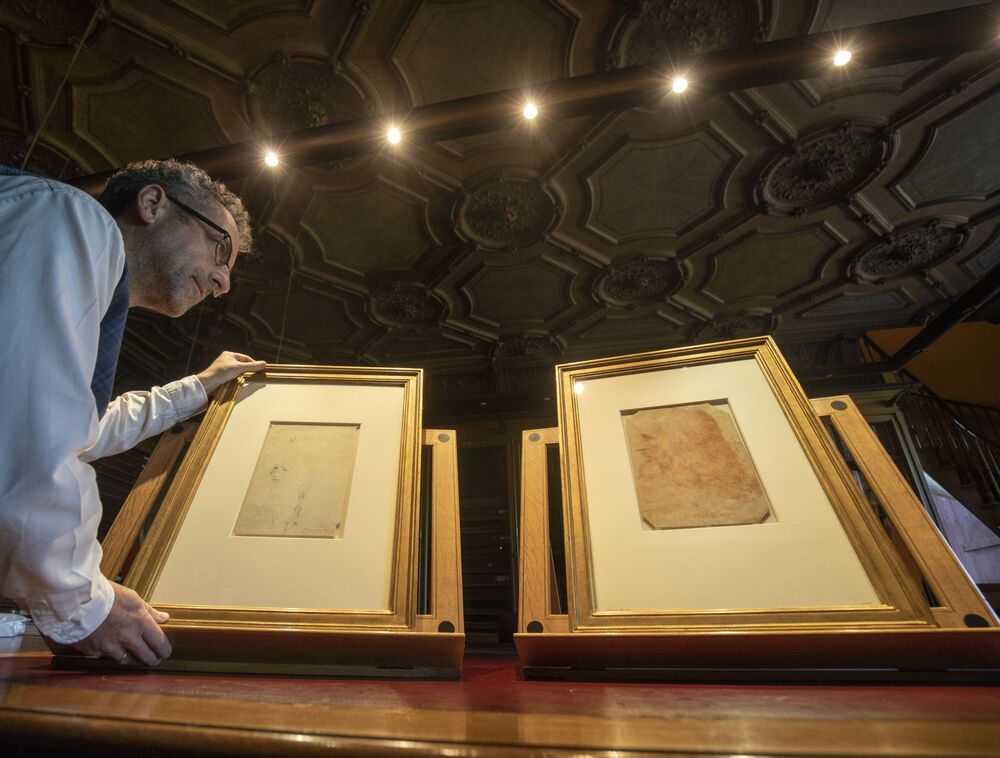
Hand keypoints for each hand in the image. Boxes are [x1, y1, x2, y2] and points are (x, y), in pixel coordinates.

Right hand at [45, 583, 171, 665]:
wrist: (76, 600)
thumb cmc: (105, 594)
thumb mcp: (132, 597)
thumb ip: (149, 611)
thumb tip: (164, 618)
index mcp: (140, 622)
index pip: (159, 643)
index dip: (164, 650)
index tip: (165, 652)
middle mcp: (128, 637)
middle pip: (145, 656)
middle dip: (151, 659)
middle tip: (152, 659)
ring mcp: (110, 646)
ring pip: (125, 660)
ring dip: (128, 658)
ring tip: (129, 654)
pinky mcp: (94, 651)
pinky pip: (104, 656)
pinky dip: (107, 653)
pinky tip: (107, 647)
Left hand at [195, 351, 265, 395]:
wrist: (208, 382)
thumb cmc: (221, 372)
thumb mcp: (239, 368)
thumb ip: (252, 366)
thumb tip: (264, 363)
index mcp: (229, 354)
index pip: (245, 358)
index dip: (253, 363)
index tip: (259, 368)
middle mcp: (226, 360)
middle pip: (242, 364)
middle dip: (248, 369)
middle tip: (254, 374)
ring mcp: (224, 367)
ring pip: (238, 370)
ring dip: (242, 374)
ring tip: (246, 378)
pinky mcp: (222, 375)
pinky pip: (233, 375)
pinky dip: (237, 378)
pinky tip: (238, 381)